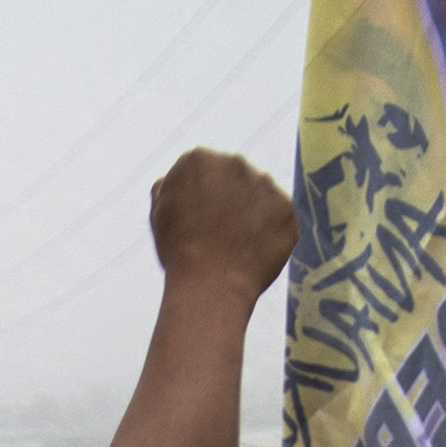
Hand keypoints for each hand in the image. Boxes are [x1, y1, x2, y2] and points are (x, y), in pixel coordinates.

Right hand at [150, 148, 300, 302]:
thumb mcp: (159, 214)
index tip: (197, 218)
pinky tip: (254, 251)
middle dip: (228, 197)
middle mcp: (234, 162)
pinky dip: (270, 231)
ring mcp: (264, 183)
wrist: (210, 287)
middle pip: (233, 176)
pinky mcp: (286, 206)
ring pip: (258, 194)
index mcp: (197, 159)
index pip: (202, 169)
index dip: (199, 195)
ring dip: (251, 211)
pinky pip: (279, 216)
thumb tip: (172, 180)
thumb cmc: (179, 253)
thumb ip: (167, 188)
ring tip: (237, 244)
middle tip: (219, 232)